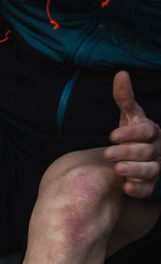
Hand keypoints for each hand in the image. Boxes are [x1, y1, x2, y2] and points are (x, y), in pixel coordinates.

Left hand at [104, 71, 160, 198]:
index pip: (146, 131)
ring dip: (133, 170)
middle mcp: (156, 150)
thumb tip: (120, 74)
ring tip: (116, 169)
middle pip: (145, 151)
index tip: (111, 136)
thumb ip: (125, 99)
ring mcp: (155, 168)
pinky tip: (125, 188)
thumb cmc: (133, 135)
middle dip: (127, 152)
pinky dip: (137, 189)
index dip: (130, 134)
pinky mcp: (149, 185)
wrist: (136, 159)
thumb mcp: (129, 116)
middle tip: (107, 153)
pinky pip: (146, 189)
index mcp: (152, 132)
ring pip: (149, 170)